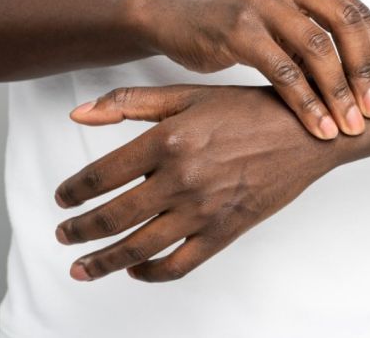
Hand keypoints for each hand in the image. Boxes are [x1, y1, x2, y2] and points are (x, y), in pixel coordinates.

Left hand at [53, 85, 344, 281]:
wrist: (306, 134)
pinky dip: (150, 274)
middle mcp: (180, 179)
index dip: (73, 192)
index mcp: (166, 140)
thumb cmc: (250, 110)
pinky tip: (136, 270)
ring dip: (103, 262)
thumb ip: (130, 103)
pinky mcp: (224, 232)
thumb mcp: (189, 95)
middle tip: (63, 235)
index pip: (100, 175)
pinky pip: (178, 265)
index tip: (63, 199)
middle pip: (112, 217)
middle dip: (78, 231)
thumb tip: (78, 113)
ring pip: (138, 248)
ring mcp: (202, 210)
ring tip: (82, 268)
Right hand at [119, 0, 369, 138]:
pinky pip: (283, 71)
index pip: (357, 11)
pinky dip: (306, 102)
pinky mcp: (237, 29)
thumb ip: (316, 28)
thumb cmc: (231, 19)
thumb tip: (366, 72)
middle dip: (367, 72)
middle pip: (346, 26)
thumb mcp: (279, 11)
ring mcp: (261, 0)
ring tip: (352, 126)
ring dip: (340, 93)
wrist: (171, 14)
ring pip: (318, 50)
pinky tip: (318, 126)